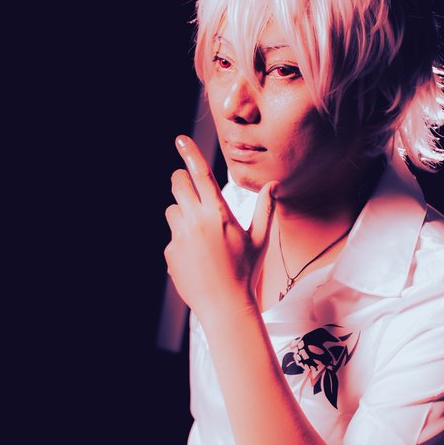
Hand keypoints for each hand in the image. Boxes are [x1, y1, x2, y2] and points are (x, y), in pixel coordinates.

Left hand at [164, 135, 275, 328]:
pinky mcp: (170, 251)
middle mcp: (197, 220)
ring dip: (181, 215)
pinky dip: (180, 242)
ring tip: (199, 236)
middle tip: (188, 189)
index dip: (190, 154)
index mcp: (219, 213)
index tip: (180, 140)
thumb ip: (265, 210)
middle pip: (178, 184)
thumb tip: (273, 186)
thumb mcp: (259, 239)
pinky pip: (172, 236)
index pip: (201, 174)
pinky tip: (196, 259)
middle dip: (181, 182)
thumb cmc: (245, 271)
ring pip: (172, 210)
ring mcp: (180, 236)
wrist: (224, 304)